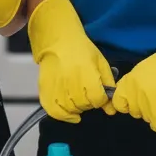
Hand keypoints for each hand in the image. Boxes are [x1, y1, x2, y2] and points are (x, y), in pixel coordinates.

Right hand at [28, 0, 114, 122]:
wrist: (58, 40)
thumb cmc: (82, 50)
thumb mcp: (100, 63)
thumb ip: (108, 86)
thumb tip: (111, 110)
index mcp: (86, 74)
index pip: (98, 99)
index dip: (101, 98)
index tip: (98, 92)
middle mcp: (70, 82)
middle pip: (85, 105)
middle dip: (90, 101)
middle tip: (87, 91)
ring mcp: (56, 87)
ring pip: (71, 109)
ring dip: (77, 107)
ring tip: (78, 97)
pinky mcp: (45, 90)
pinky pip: (54, 111)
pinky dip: (63, 115)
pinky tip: (71, 113)